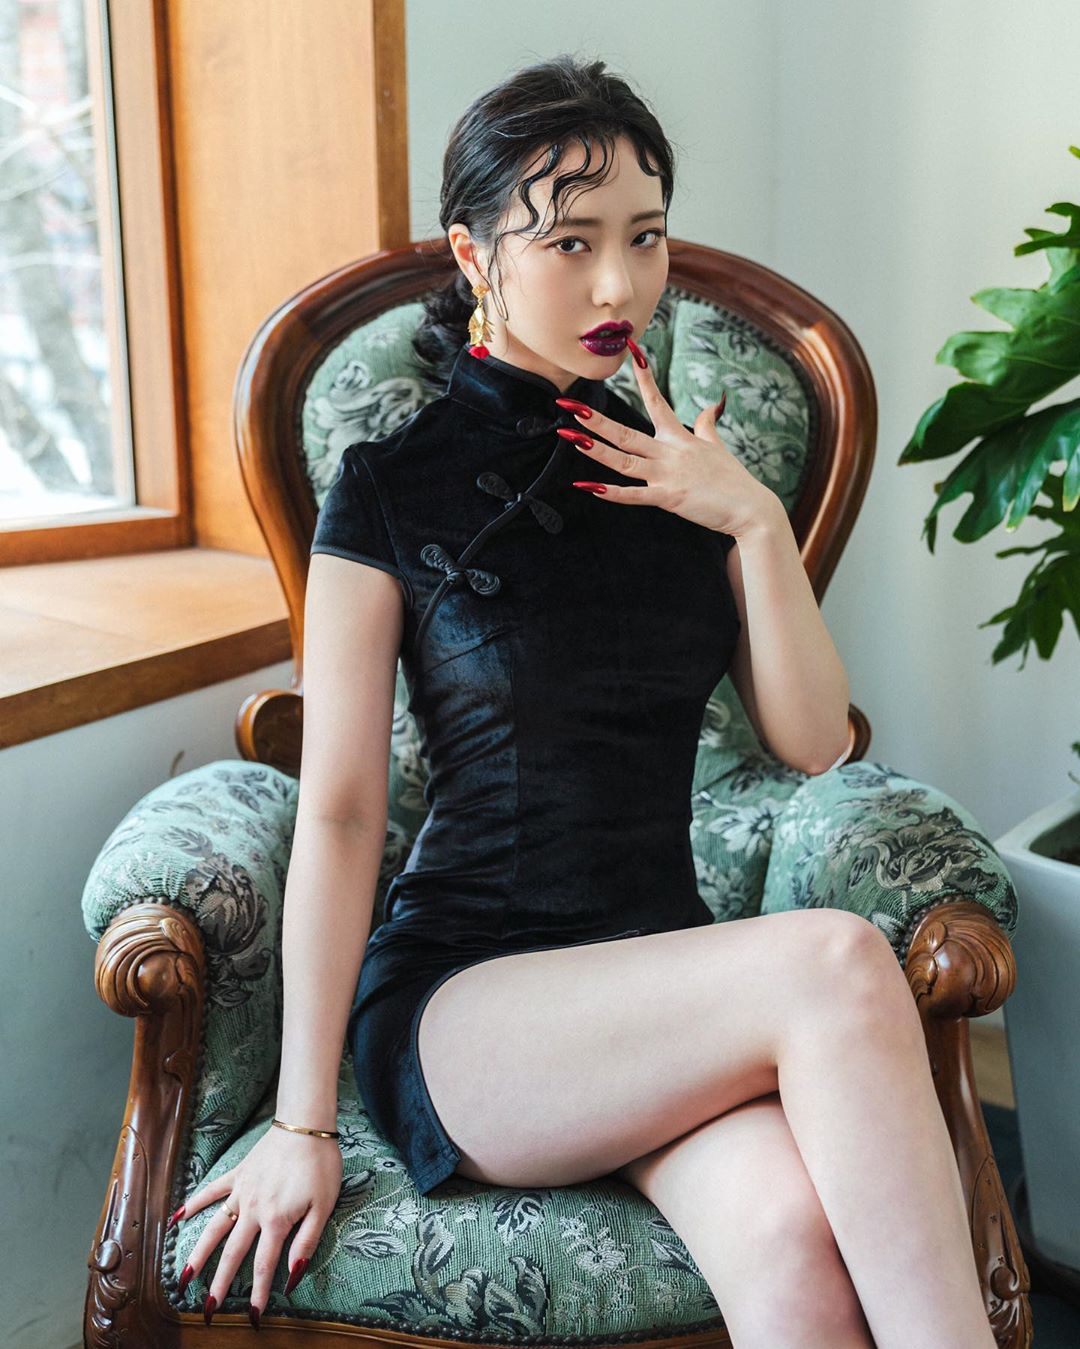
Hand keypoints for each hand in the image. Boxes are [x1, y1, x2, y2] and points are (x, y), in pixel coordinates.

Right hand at [170, 1122, 342, 1327]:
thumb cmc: (321, 1166)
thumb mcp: (324, 1206)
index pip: (263, 1265)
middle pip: (232, 1254)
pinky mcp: (238, 1174)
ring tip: (184, 1277)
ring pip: (214, 1228)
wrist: (306, 1125)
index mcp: (276, 1221)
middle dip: (219, 1285)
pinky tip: (176, 1218)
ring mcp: (241, 1191)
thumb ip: (306, 1242)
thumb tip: (292, 1276)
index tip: (252, 1317)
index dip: (258, 1293)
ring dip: (198, 1254)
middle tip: (208, 1310)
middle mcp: (253, 1209)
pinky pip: (211, 1191)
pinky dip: (193, 1204)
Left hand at [557, 338, 777, 538]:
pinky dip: (612, 493)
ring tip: (570, 438)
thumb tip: (713, 403)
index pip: (657, 401)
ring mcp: (669, 474)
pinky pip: (635, 495)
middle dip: (596, 420)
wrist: (751, 508)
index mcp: (680, 438)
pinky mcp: (671, 498)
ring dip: (595, 450)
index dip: (644, 376)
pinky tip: (588, 486)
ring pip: (624, 460)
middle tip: (568, 406)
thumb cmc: (733, 479)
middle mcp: (670, 451)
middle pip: (626, 432)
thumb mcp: (717, 446)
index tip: (632, 351)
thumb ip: (708, 424)